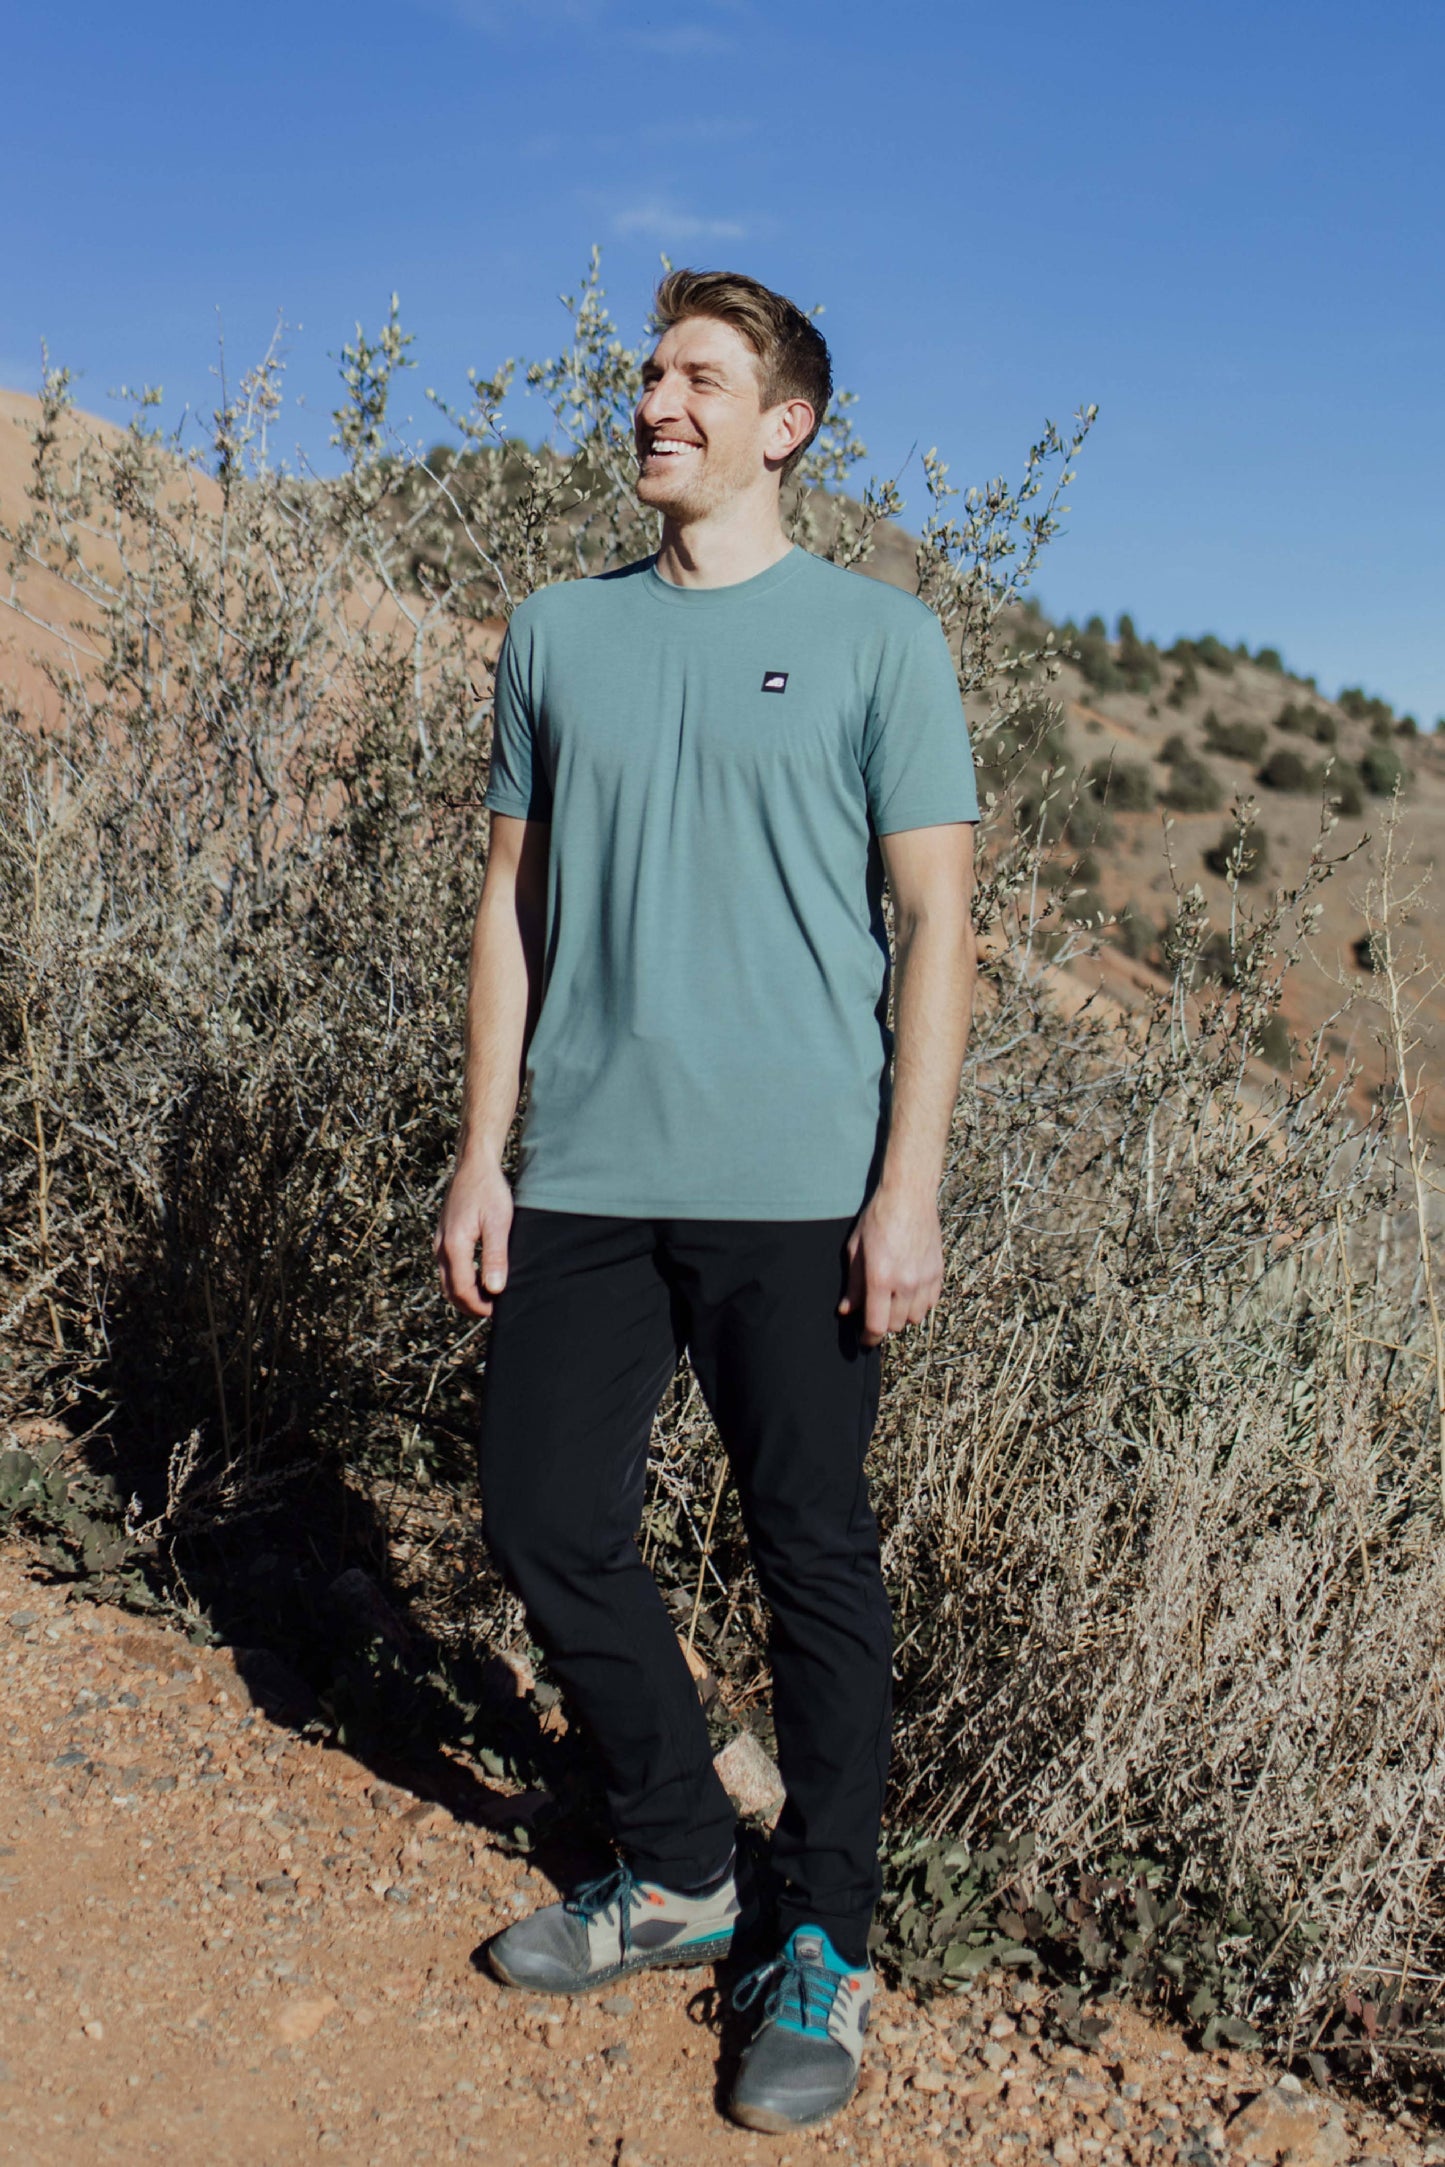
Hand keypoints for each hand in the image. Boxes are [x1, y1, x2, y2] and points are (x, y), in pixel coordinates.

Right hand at [435, 1156, 513, 1318]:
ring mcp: (439, 1242)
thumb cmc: (489, 1190)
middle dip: (470, 1305)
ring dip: (465, 1294)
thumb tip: (494, 1289)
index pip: (462, 1290)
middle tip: (493, 1311)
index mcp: (454, 1246)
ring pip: (447, 1280)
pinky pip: (447, 1268)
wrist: (473, 1165)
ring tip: (489, 1298)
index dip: (478, 1306)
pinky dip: (460, 1280)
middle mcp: (441, 1247)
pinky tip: (479, 1278)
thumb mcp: (498, 1223)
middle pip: (450, 1290)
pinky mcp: (443, 1237)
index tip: (497, 1312)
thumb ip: (495, 1257)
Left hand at [837, 1184, 943, 1347]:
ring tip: (892, 1302)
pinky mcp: (938, 1272)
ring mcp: (925, 1278)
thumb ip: (853, 1284)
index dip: (868, 1338)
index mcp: (880, 1277)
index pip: (877, 1325)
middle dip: (883, 1325)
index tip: (864, 1340)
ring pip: (915, 1317)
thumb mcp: (856, 1249)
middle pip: (896, 1325)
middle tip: (874, 1314)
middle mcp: (905, 1282)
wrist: (909, 1196)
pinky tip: (909, 1292)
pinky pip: (931, 1303)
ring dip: (902, 1316)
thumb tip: (847, 1310)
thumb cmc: (878, 1218)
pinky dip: (919, 1304)